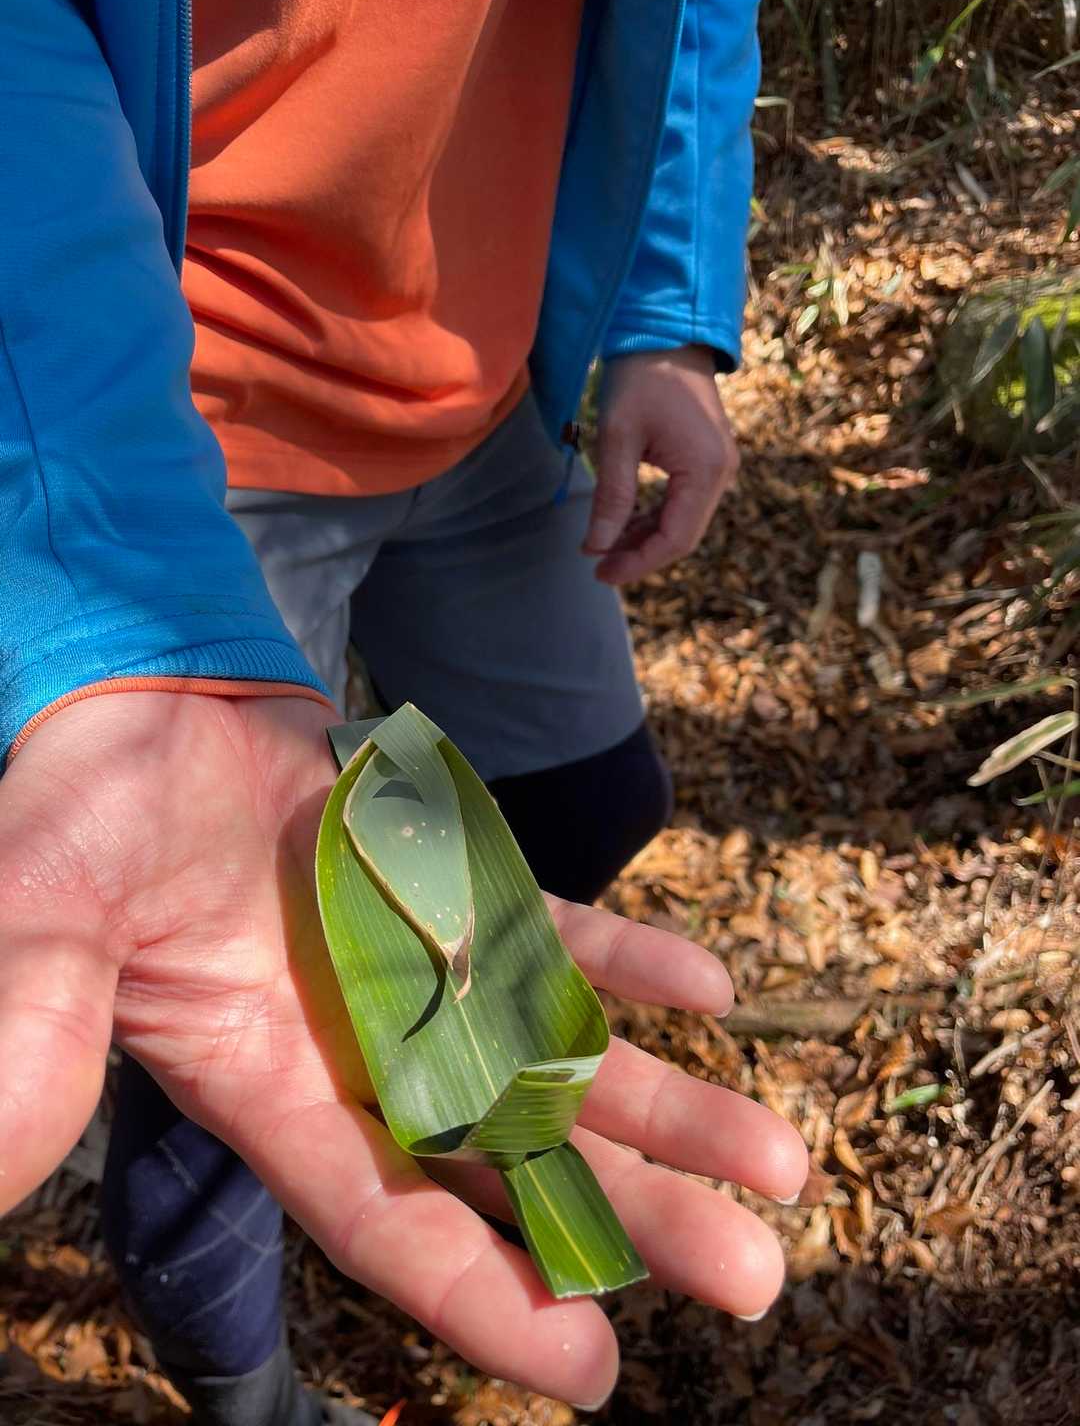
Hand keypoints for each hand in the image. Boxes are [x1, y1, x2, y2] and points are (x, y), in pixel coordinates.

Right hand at [0, 692, 804, 1409]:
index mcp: (272, 1086)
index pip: (391, 1217)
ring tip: (780, 1159)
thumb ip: (37, 1021)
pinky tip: (709, 987)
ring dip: (668, 1104)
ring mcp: (425, 971)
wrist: (148, 717)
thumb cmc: (85, 818)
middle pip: (516, 1156)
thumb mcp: (47, 919)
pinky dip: (629, 959)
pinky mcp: (456, 890)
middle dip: (631, 1219)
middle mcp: (368, 1050)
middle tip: (757, 1279)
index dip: (487, 1296)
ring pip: (562, 1056)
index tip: (597, 1370)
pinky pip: (558, 935)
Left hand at [584, 346, 739, 585]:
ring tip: (603, 548)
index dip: (638, 563)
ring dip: (644, 539)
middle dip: (639, 555)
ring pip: (682, 522)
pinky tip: (621, 525)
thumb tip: (597, 547)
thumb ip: (612, 496)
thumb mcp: (617, 437)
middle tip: (597, 567)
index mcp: (706, 469)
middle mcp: (722, 473)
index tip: (601, 573)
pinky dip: (652, 518)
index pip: (676, 538)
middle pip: (682, 536)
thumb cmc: (640, 378)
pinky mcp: (707, 461)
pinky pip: (682, 503)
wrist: (666, 334)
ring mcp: (718, 467)